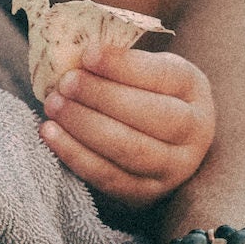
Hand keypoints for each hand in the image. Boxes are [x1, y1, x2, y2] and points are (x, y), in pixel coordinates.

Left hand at [39, 47, 215, 206]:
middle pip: (152, 115)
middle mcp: (194, 131)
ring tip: (53, 105)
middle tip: (65, 83)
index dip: (124, 65)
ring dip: (85, 126)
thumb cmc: (136, 91)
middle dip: (102, 97)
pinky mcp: (146, 194)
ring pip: (132, 150)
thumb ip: (113, 60)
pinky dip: (75, 155)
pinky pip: (109, 177)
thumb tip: (71, 49)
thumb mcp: (137, 68)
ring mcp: (175, 167)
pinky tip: (49, 133)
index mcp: (192, 87)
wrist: (150, 141)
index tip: (86, 54)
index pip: (163, 75)